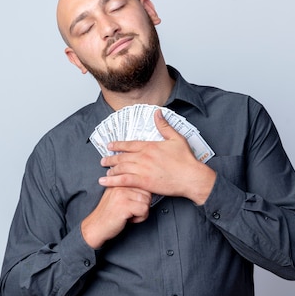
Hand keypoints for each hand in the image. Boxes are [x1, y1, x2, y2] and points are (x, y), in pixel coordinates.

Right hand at [81, 187, 151, 248]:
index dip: (142, 197)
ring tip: (130, 215)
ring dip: (142, 212)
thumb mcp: (116, 195)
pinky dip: (140, 218)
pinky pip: (144, 210)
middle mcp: (120, 185)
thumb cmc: (108, 213)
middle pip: (147, 193)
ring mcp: (122, 195)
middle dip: (143, 205)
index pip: (142, 183)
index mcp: (119, 181)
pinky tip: (129, 219)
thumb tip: (145, 186)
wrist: (95, 227)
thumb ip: (128, 188)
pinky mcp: (124, 205)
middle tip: (131, 211)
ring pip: (147, 201)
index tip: (134, 204)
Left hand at [99, 109, 215, 204]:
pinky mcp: (144, 182)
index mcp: (150, 146)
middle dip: (110, 158)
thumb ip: (164, 126)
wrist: (191, 177)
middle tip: (103, 160)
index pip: (128, 144)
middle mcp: (143, 157)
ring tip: (105, 172)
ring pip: (121, 168)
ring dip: (111, 170)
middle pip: (122, 157)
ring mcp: (142, 170)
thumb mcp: (176, 138)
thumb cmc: (186, 159)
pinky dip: (112, 181)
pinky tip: (104, 182)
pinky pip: (123, 181)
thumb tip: (157, 113)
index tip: (109, 145)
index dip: (117, 145)